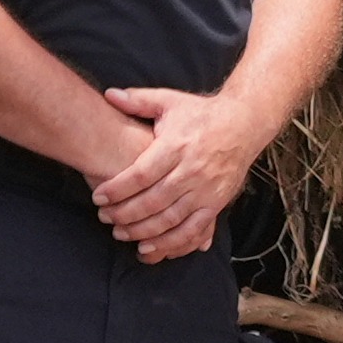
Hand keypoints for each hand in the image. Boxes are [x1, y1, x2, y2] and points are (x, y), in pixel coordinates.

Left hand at [91, 85, 274, 262]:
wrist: (244, 123)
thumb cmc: (201, 114)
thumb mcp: (170, 101)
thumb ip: (138, 100)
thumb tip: (108, 94)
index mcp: (176, 146)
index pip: (141, 174)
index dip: (117, 189)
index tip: (98, 196)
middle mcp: (191, 170)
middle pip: (152, 201)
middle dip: (124, 214)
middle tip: (104, 218)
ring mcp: (206, 190)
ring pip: (170, 220)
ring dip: (143, 232)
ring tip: (121, 234)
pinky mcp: (216, 203)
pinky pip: (193, 230)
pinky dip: (171, 244)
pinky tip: (150, 248)